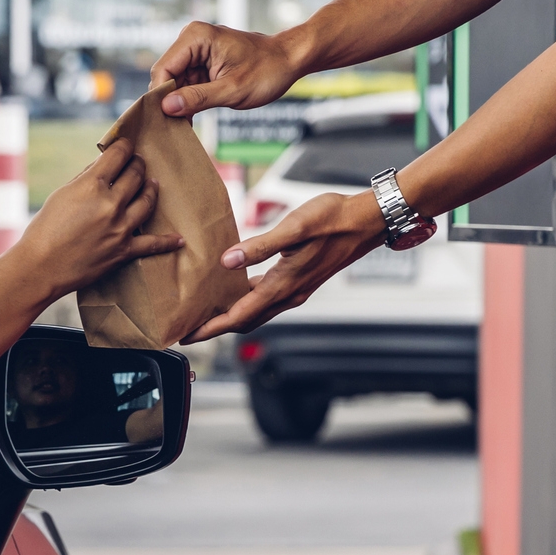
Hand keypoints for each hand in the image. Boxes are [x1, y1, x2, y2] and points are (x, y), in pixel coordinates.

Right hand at [12, 139, 181, 296]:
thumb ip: (85, 178)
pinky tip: (178, 238)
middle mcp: (110, 204)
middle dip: (138, 165)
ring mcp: (120, 228)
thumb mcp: (61, 194)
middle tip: (139, 163)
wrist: (40, 267)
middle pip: (136, 175)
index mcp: (92, 185)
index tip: (127, 145)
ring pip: (148, 201)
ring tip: (153, 184)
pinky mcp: (124, 251)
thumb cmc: (44, 229)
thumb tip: (103, 166)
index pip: (118, 155)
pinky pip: (152, 244)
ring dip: (152, 189)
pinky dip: (167, 241)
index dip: (125, 146)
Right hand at [149, 22, 305, 117]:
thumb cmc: (267, 71)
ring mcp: (195, 51)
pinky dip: (187, 101)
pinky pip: (185, 84)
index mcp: (196, 37)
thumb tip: (167, 107)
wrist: (289, 61)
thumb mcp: (232, 90)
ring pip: (174, 83)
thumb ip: (198, 98)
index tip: (162, 122)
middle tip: (172, 130)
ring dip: (177, 104)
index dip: (160, 96)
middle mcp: (191, 39)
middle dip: (168, 102)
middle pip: (166, 76)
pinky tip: (189, 120)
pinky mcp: (201, 63)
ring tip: (181, 128)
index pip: (163, 69)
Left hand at [183, 190, 386, 341]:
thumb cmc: (334, 219)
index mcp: (284, 285)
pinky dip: (247, 301)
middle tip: (190, 329)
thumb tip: (227, 261)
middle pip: (245, 321)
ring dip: (231, 316)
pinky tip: (236, 288)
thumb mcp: (295, 228)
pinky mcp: (301, 281)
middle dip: (216, 328)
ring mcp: (296, 290)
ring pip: (257, 312)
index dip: (211, 327)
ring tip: (207, 312)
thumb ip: (260, 246)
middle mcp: (290, 294)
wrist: (367, 221)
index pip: (239, 316)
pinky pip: (267, 300)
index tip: (188, 334)